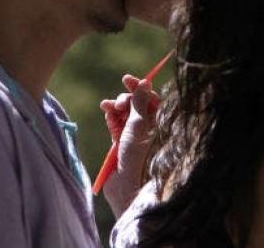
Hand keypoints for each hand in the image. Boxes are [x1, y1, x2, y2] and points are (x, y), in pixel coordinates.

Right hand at [98, 73, 159, 215]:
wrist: (125, 184)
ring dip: (115, 106)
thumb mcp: (138, 124)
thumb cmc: (136, 154)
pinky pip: (115, 124)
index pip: (150, 98)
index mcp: (157, 122)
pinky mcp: (119, 143)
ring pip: (123, 113)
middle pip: (136, 104)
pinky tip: (106, 111)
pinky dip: (110, 116)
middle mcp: (146, 127)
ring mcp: (132, 135)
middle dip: (125, 98)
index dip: (139, 87)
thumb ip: (140, 102)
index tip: (126, 79)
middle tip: (119, 104)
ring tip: (108, 107)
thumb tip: (145, 82)